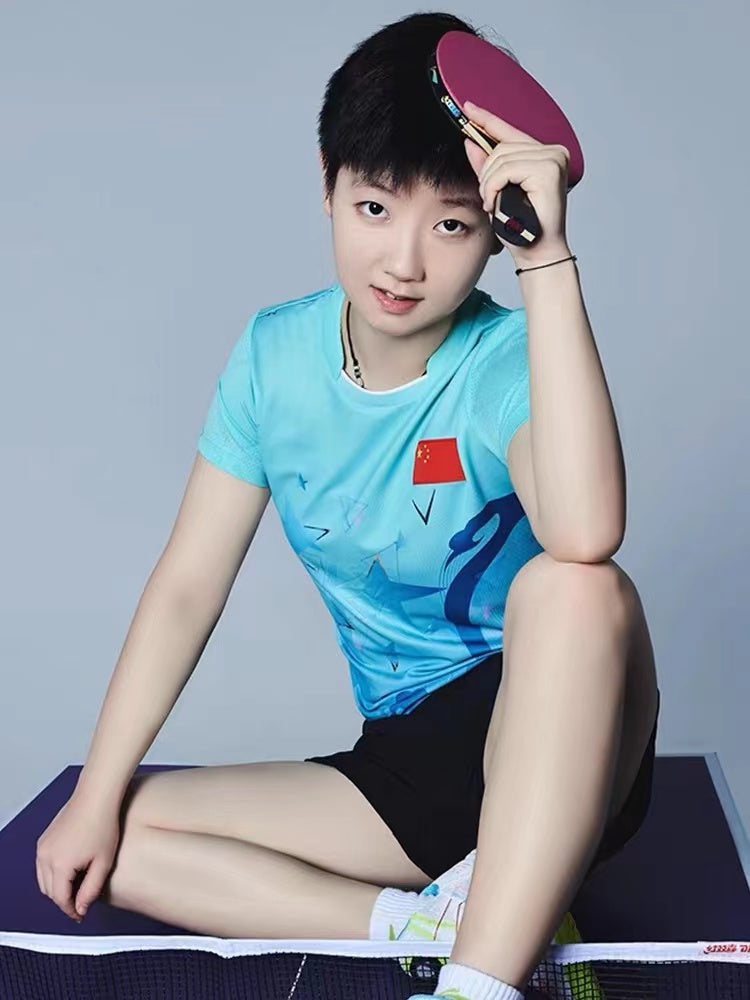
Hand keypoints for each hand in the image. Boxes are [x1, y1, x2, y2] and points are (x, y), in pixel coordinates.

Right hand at [36, 793, 121, 921]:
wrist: (96, 797)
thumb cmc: (103, 824)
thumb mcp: (103, 862)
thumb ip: (91, 889)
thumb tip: (80, 908)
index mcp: (59, 865)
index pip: (60, 899)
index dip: (70, 910)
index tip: (80, 915)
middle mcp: (45, 857)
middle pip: (49, 891)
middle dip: (63, 900)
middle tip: (80, 903)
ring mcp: (42, 847)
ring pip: (43, 880)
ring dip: (56, 888)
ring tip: (76, 888)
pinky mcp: (44, 840)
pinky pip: (42, 865)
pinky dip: (52, 874)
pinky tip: (70, 872)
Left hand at [462, 100, 571, 267]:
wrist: (536, 251)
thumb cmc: (520, 226)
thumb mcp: (497, 190)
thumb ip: (486, 166)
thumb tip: (471, 141)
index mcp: (543, 154)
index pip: (510, 131)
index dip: (486, 119)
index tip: (468, 108)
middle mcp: (553, 152)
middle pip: (501, 146)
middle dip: (486, 174)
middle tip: (489, 198)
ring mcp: (553, 158)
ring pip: (501, 157)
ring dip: (489, 184)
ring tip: (495, 204)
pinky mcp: (548, 170)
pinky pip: (505, 170)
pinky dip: (494, 188)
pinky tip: (498, 204)